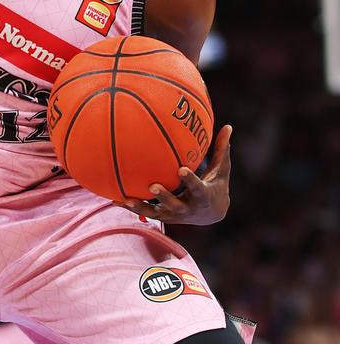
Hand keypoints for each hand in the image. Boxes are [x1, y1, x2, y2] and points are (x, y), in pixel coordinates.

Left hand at [116, 124, 232, 224]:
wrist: (212, 214)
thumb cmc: (215, 185)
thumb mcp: (221, 170)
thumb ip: (221, 150)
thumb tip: (228, 126)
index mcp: (203, 196)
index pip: (197, 187)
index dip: (190, 180)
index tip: (182, 169)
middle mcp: (188, 208)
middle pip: (175, 205)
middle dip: (165, 197)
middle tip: (153, 186)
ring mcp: (174, 215)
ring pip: (156, 213)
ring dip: (141, 207)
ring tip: (127, 199)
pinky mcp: (163, 217)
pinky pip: (145, 213)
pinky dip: (131, 207)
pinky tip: (115, 199)